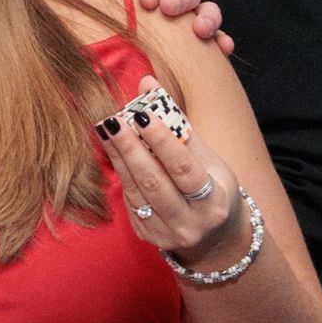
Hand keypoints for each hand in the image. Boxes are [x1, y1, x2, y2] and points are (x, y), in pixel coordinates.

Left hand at [84, 0, 233, 55]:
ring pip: (206, 10)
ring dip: (208, 18)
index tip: (147, 0)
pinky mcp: (192, 40)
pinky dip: (220, 41)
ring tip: (202, 30)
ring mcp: (186, 16)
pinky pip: (213, 38)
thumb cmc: (98, 4)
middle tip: (169, 10)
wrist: (95, 33)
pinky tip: (223, 49)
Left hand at [96, 103, 249, 271]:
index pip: (184, 168)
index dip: (162, 141)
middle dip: (130, 149)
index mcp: (213, 203)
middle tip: (113, 120)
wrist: (215, 236)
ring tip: (106, 129)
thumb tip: (148, 84)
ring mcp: (167, 235)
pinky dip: (122, 174)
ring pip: (136, 192)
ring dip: (119, 158)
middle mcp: (190, 224)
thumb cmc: (214, 188)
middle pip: (154, 182)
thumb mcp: (209, 160)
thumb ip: (178, 124)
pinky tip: (114, 151)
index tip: (142, 115)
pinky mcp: (148, 237)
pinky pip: (130, 202)